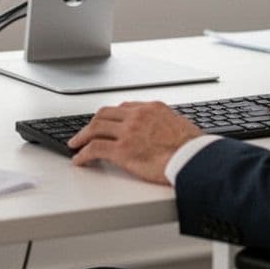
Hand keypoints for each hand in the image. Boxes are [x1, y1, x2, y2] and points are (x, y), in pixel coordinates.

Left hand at [68, 101, 202, 184]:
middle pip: (105, 114)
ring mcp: (128, 132)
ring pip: (95, 128)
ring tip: (75, 144)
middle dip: (92, 123)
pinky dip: (83, 154)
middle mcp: (137, 116)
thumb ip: (166, 125)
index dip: (111, 117)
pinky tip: (79, 160)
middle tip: (84, 132)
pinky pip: (94, 149)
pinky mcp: (122, 150)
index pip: (124, 108)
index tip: (105, 123)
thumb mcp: (181, 126)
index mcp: (152, 108)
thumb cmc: (194, 148)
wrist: (194, 159)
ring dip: (82, 136)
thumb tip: (165, 132)